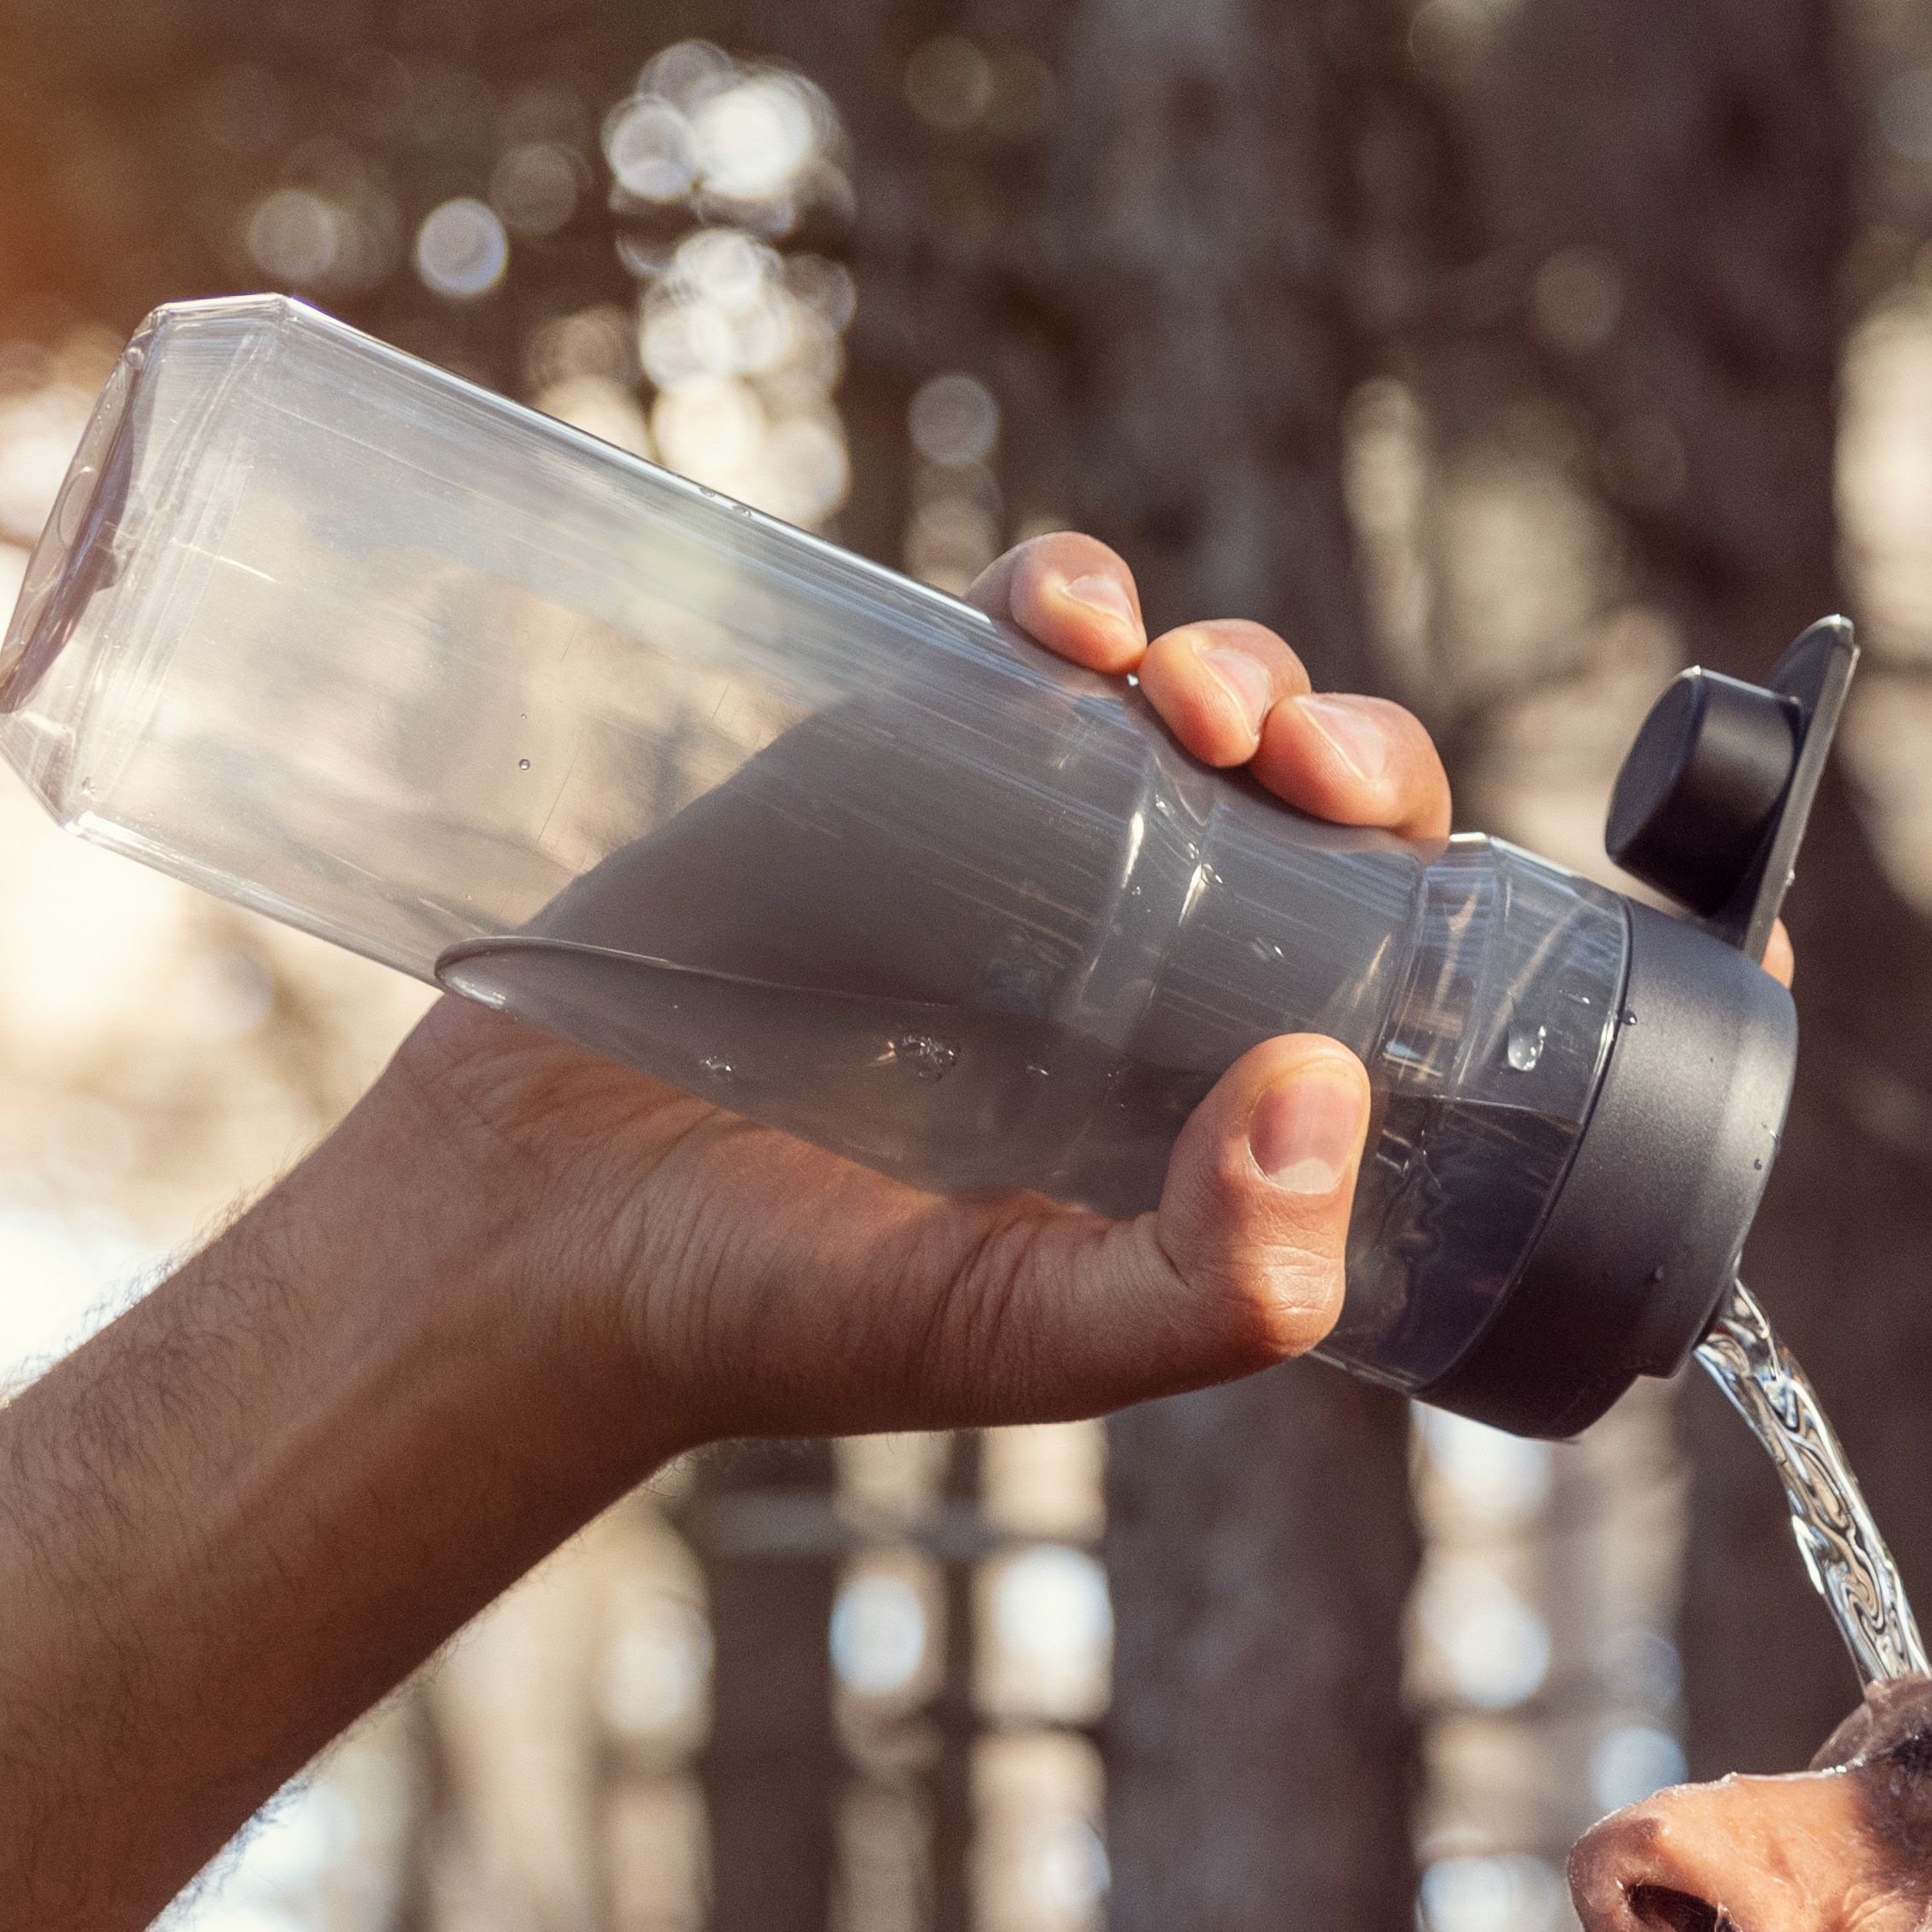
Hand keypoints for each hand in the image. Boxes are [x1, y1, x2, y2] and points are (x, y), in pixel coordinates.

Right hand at [376, 531, 1464, 1453]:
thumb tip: (1328, 1087)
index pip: (1374, 953)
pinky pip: (1004, 644)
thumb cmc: (790, 1312)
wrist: (530, 1233)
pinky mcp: (878, 764)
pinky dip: (1064, 595)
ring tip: (1182, 697)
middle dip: (1331, 740)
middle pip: (1301, 804)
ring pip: (1177, 702)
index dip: (1401, 870)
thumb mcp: (1033, 1336)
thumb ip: (1214, 1280)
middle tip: (1285, 758)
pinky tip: (1071, 621)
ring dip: (1225, 659)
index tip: (1365, 837)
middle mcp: (1137, 960)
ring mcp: (1013, 850)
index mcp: (1208, 1088)